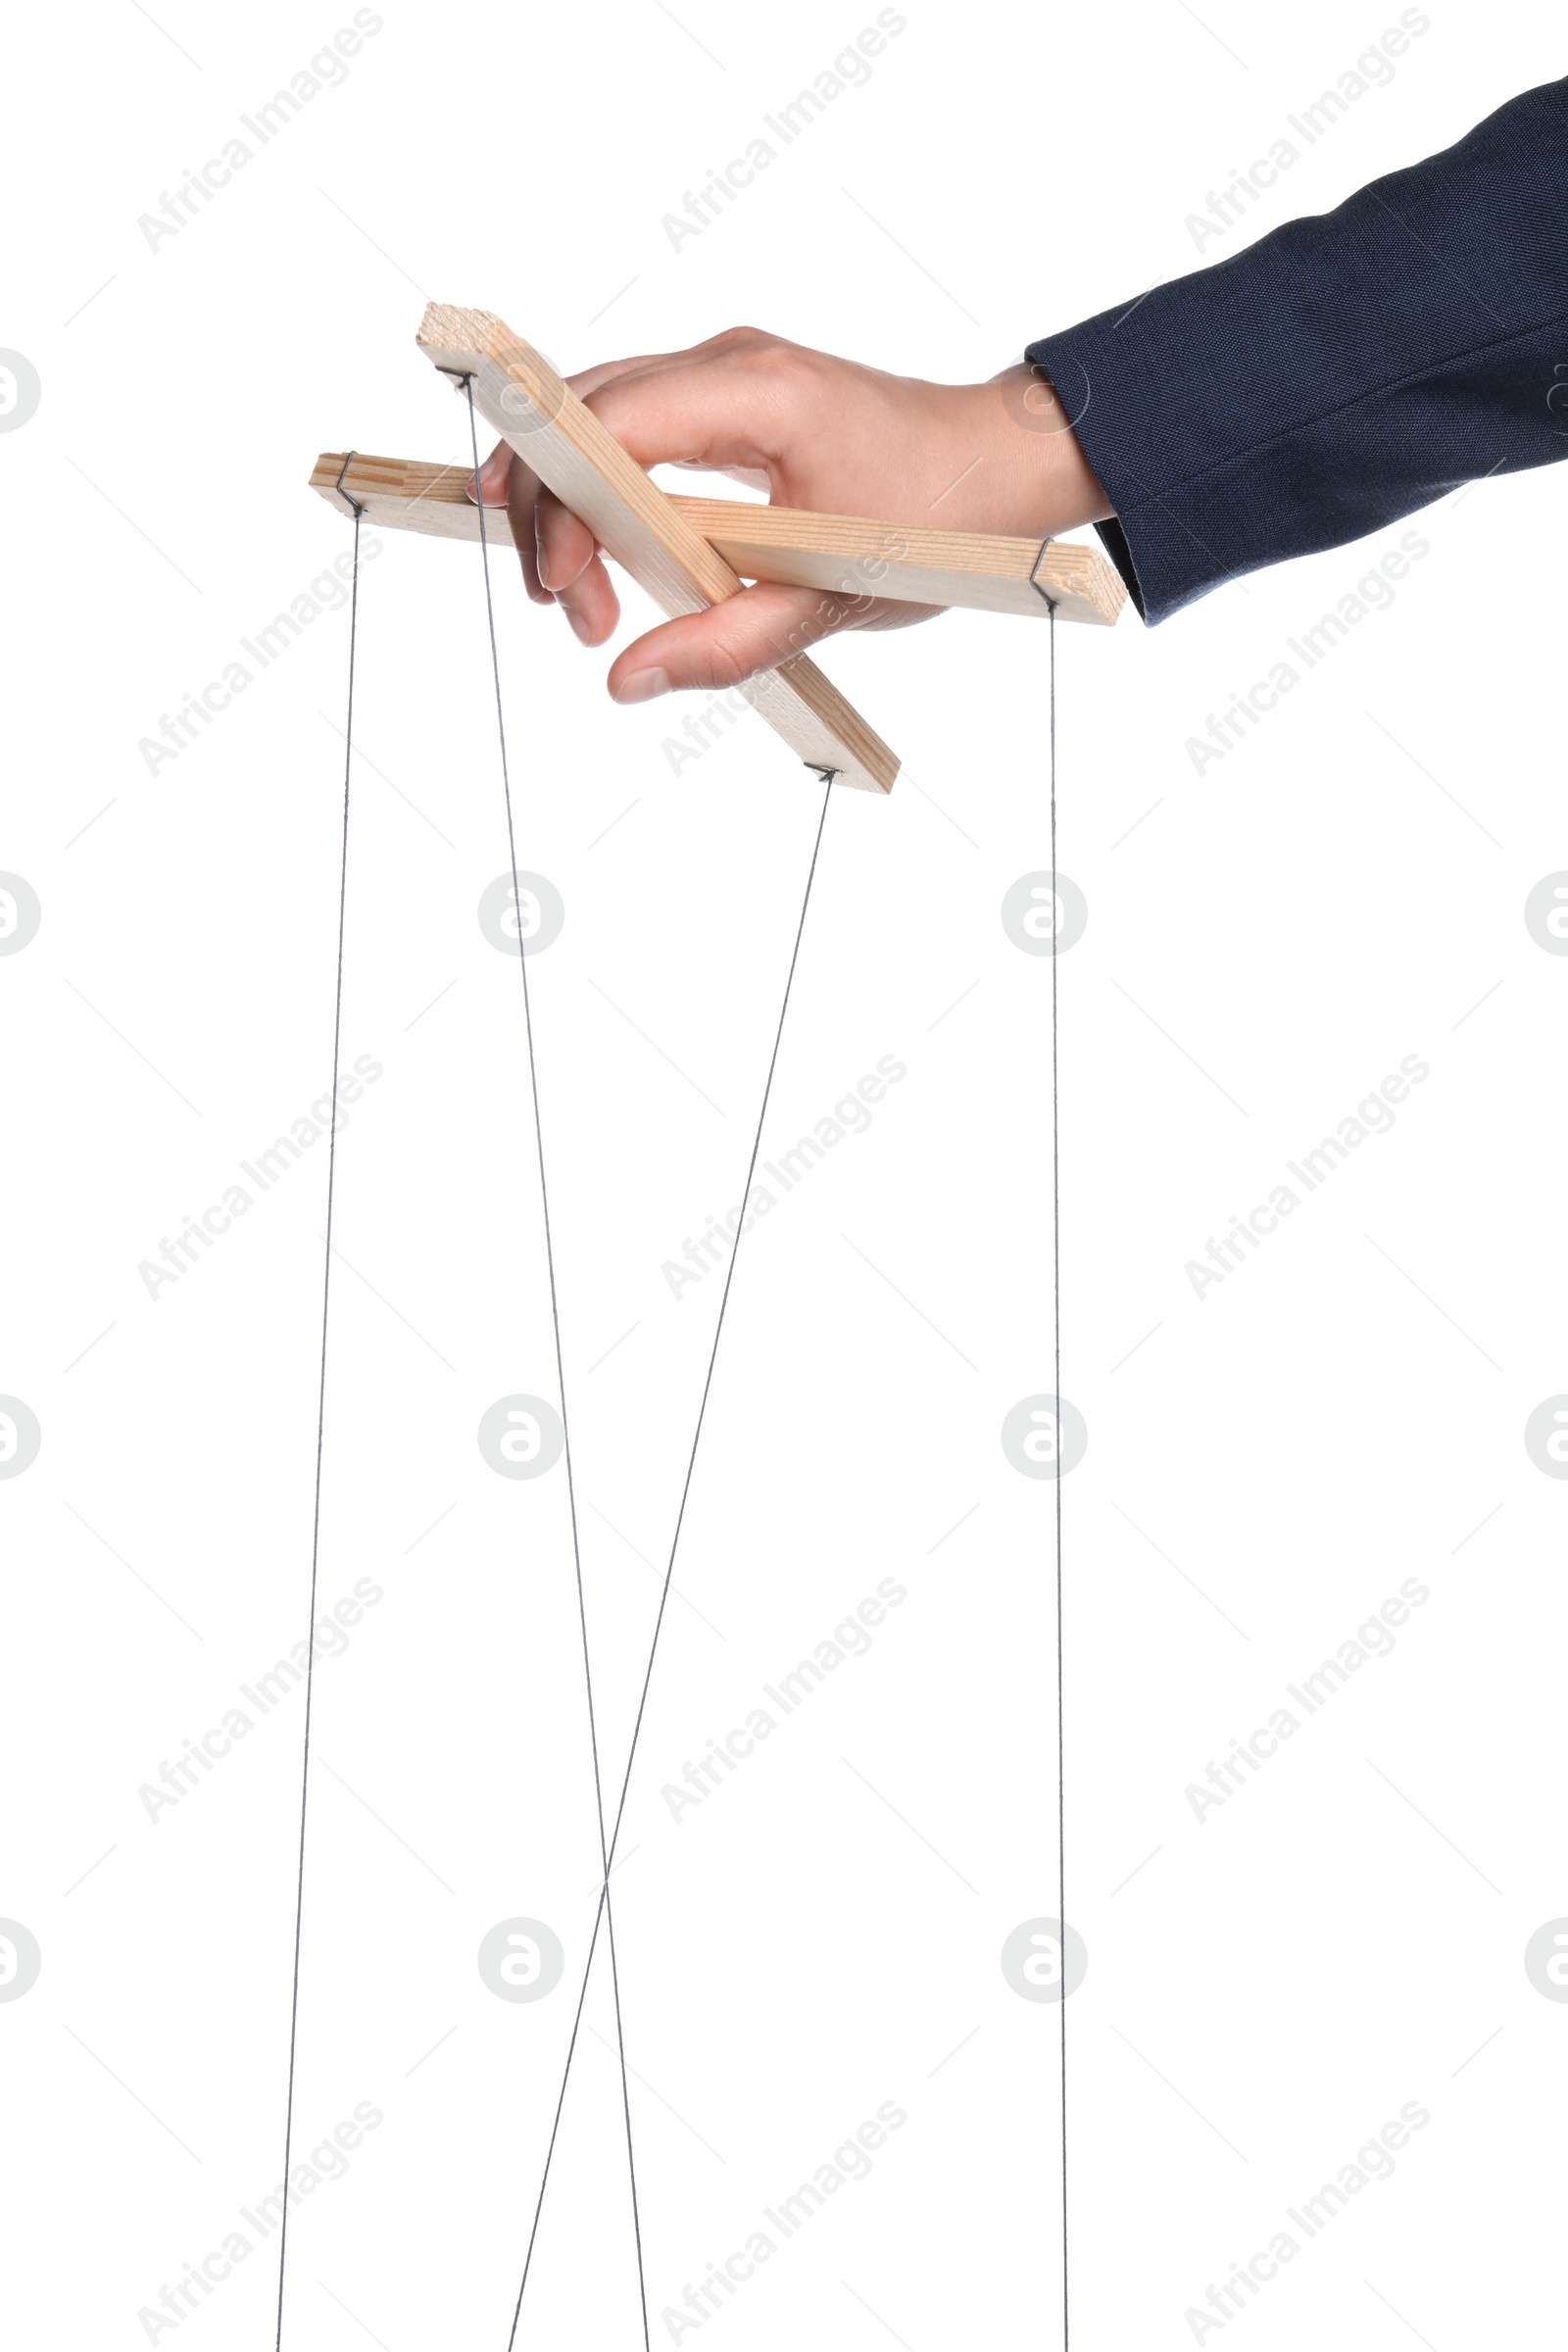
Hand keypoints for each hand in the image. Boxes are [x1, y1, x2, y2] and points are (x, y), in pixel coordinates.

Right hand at [465, 327, 1110, 702]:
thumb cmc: (939, 518)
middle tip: (564, 608)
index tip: (563, 588)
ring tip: (577, 592)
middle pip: (582, 410)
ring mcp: (723, 372)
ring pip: (596, 414)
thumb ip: (729, 643)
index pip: (612, 425)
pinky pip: (631, 427)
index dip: (563, 505)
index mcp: (760, 392)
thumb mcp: (835, 596)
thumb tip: (629, 681)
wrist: (1000, 464)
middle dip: (550, 509)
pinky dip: (600, 486)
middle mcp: (729, 361)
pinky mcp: (724, 399)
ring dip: (568, 500)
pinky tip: (594, 549)